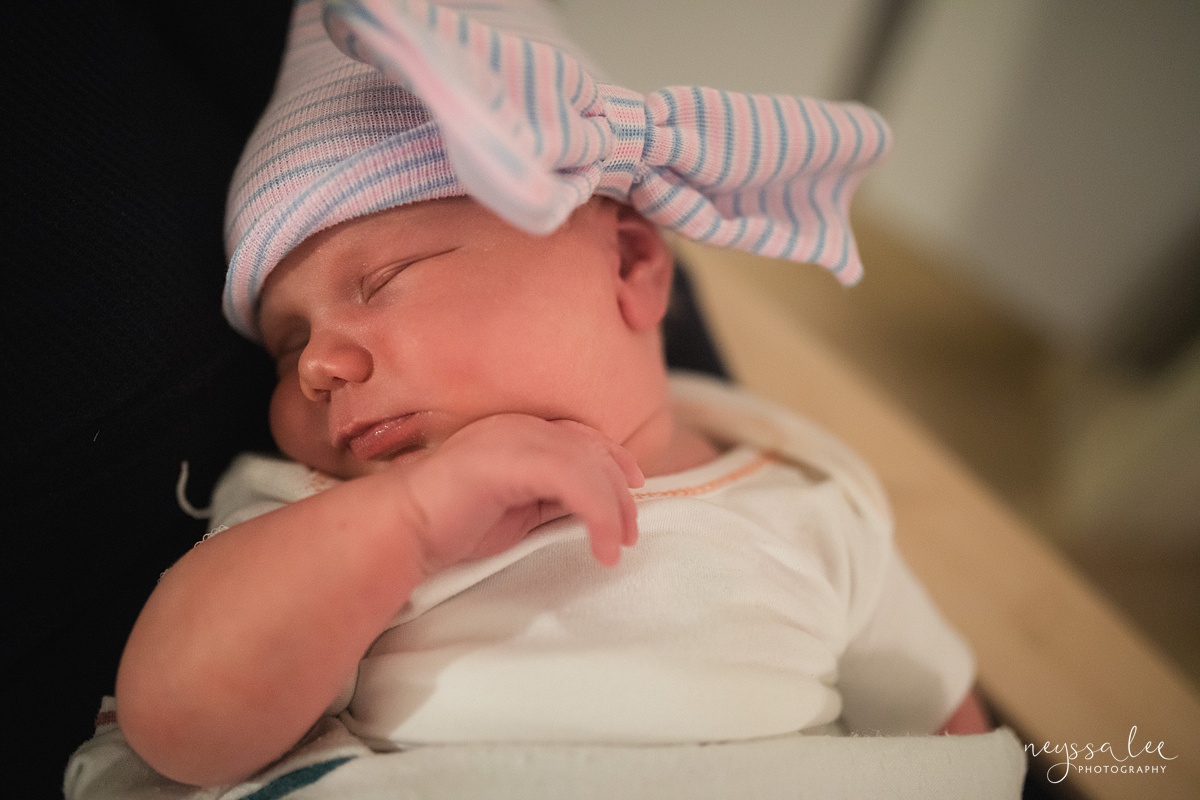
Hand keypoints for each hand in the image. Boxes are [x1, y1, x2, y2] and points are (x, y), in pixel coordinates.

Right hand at [397, 414, 643, 573]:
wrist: (403, 528)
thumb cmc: (453, 523)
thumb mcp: (520, 509)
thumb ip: (554, 499)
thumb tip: (596, 510)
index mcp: (521, 430)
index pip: (583, 437)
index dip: (615, 462)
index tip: (634, 495)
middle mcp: (522, 425)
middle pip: (593, 448)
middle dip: (621, 492)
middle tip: (630, 534)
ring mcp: (514, 438)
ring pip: (589, 465)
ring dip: (614, 509)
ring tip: (619, 546)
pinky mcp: (510, 460)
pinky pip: (574, 482)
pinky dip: (598, 516)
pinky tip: (603, 547)